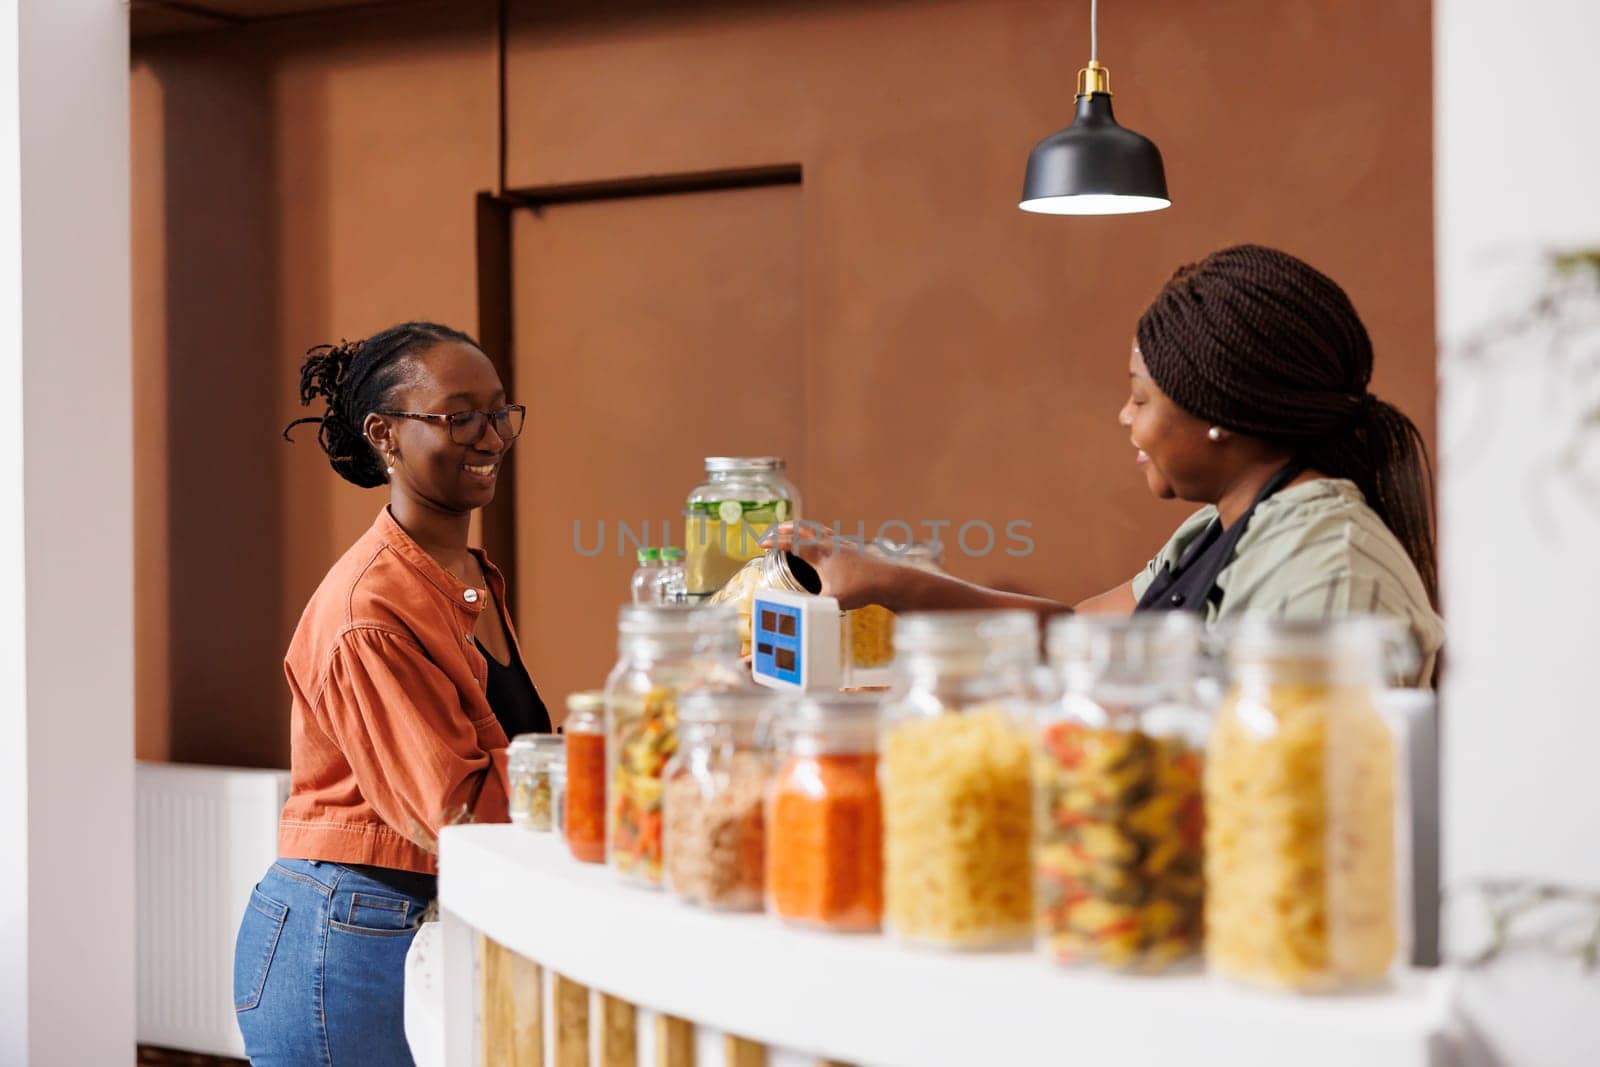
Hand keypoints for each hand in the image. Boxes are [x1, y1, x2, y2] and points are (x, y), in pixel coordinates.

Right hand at [762, 521, 903, 610]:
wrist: (889, 580)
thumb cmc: (861, 589)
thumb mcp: (832, 601)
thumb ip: (810, 606)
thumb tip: (791, 613)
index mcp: (820, 553)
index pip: (791, 542)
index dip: (774, 542)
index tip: (760, 544)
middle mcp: (828, 543)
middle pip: (800, 528)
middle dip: (782, 529)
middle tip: (768, 534)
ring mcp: (840, 542)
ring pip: (813, 527)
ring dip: (797, 527)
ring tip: (787, 530)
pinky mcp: (848, 547)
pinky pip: (825, 533)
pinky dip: (813, 532)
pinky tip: (815, 540)